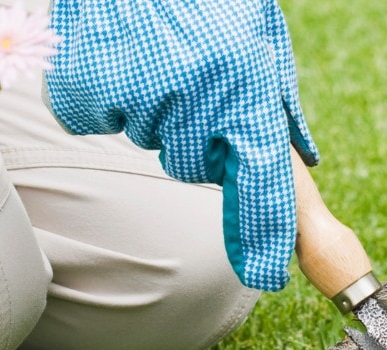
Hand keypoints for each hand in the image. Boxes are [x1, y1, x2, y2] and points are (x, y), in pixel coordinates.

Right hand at [45, 0, 318, 290]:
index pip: (262, 185)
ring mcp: (136, 99)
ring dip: (151, 108)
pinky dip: (103, 95)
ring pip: (146, 139)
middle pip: (193, 166)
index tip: (267, 274)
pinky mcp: (84, 92)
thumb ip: (276, 106)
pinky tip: (116, 51)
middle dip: (196, 136)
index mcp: (246, 88)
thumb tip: (302, 164)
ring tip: (154, 50)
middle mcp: (194, 100)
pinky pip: (97, 120)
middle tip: (192, 77)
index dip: (264, 236)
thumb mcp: (258, 39)